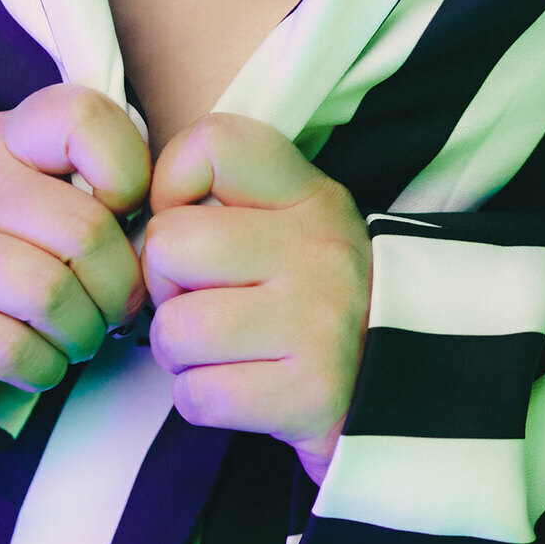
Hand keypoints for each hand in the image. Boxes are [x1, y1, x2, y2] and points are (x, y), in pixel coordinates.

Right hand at [0, 84, 149, 409]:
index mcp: (9, 138)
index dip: (128, 174)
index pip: (83, 120)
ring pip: (50, 295)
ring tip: (78, 338)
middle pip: (85, 231)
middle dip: (119, 291)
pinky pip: (11, 348)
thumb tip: (155, 247)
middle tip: (113, 312)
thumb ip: (110, 200)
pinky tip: (39, 360)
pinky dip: (44, 367)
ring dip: (83, 335)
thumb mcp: (57, 205)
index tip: (124, 216)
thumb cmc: (19, 261)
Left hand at [144, 112, 367, 480]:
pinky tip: (244, 390)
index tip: (190, 227)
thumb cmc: (319, 308)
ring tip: (225, 352)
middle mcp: (319, 249)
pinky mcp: (310, 395)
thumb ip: (228, 207)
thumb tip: (134, 217)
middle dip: (166, 287)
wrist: (410, 395)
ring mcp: (318, 322)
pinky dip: (203, 399)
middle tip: (204, 304)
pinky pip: (198, 395)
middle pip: (168, 243)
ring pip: (174, 328)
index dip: (172, 185)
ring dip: (181, 354)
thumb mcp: (297, 231)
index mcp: (312, 198)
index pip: (212, 144)